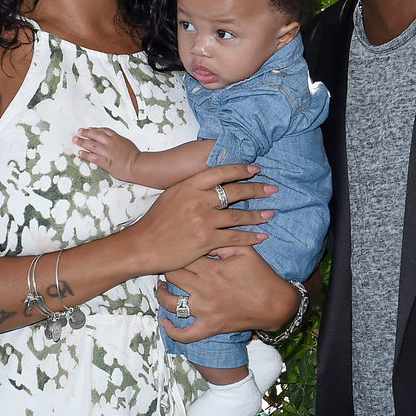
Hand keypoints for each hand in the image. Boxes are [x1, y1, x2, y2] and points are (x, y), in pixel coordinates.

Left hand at [74, 125, 140, 180]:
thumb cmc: (134, 155)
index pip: (102, 130)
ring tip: (76, 140)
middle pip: (95, 135)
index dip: (94, 129)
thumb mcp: (126, 142)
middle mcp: (110, 143)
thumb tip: (109, 138)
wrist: (138, 165)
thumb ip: (116, 139)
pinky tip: (80, 152)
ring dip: (82, 142)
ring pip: (92, 145)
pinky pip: (93, 157)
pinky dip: (86, 154)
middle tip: (79, 131)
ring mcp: (107, 152)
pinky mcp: (106, 162)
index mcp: (116, 137)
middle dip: (85, 133)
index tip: (89, 129)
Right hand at [121, 165, 275, 275]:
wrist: (142, 246)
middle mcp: (198, 200)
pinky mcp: (206, 240)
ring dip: (257, 214)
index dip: (240, 169)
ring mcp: (203, 220)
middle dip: (256, 189)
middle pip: (234, 191)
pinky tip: (262, 236)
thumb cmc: (155, 222)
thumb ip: (191, 188)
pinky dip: (251, 236)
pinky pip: (234, 237)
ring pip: (237, 215)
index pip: (220, 172)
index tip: (255, 169)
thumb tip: (210, 183)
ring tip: (271, 213)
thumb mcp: (171, 195)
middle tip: (272, 188)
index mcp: (189, 186)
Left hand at [159, 245, 298, 340]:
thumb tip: (205, 237)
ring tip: (161, 287)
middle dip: (166, 268)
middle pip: (172, 276)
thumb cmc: (262, 276)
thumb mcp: (246, 251)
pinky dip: (171, 330)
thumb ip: (224, 241)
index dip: (177, 250)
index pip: (183, 256)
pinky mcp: (209, 327)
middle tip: (166, 264)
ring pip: (170, 303)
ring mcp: (204, 310)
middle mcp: (203, 290)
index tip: (176, 247)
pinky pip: (184, 334)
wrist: (275, 305)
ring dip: (161, 294)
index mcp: (212, 269)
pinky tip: (165, 321)